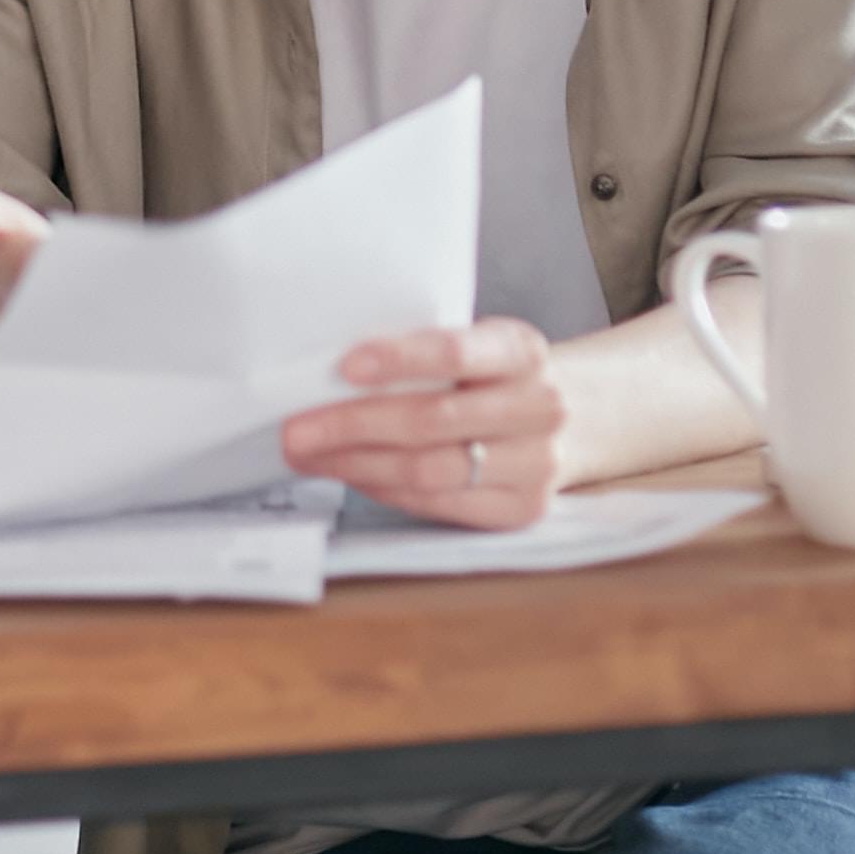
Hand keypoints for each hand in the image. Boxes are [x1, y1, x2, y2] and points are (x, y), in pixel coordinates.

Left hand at [280, 319, 565, 528]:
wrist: (559, 421)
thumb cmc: (489, 376)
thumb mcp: (472, 345)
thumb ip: (419, 353)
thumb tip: (324, 374)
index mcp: (522, 350)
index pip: (455, 352)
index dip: (399, 358)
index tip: (344, 367)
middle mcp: (540, 407)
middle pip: (431, 420)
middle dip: (352, 425)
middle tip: (296, 429)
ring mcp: (537, 464)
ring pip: (429, 470)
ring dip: (357, 464)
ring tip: (309, 456)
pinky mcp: (522, 508)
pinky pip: (438, 503)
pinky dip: (385, 490)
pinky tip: (351, 475)